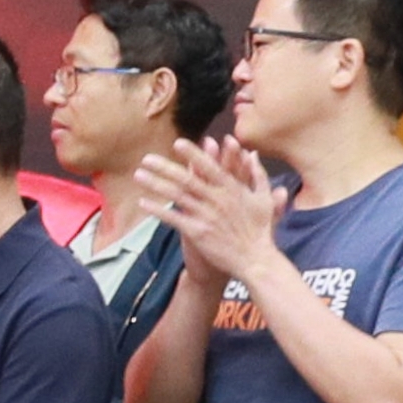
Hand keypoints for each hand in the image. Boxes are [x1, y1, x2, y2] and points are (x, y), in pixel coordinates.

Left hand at [131, 138, 290, 283]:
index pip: (209, 167)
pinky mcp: (198, 233)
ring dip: (156, 184)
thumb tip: (251, 153)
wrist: (255, 260)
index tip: (177, 143)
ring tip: (138, 175)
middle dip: (165, 167)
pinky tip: (143, 203)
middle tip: (146, 158)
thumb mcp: (264, 198)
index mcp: (233, 189)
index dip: (194, 154)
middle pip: (187, 179)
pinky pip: (174, 219)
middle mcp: (217, 200)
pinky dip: (158, 210)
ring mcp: (207, 216)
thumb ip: (258, 174)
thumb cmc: (261, 229)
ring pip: (177, 196)